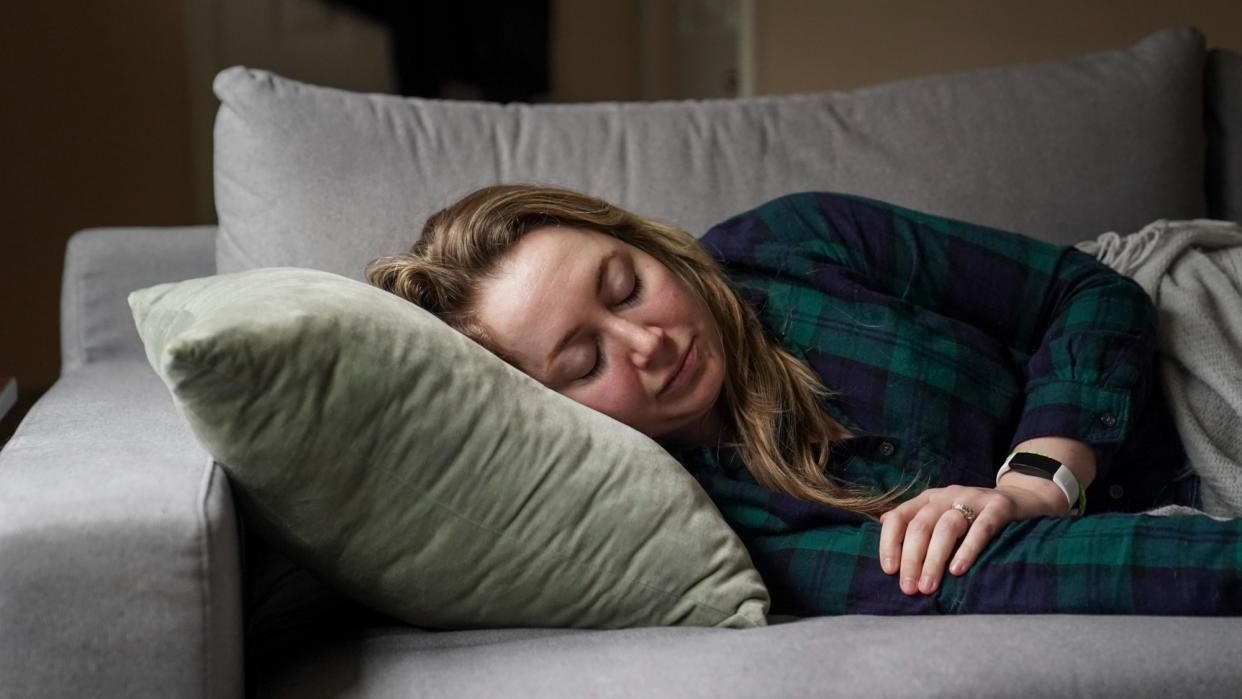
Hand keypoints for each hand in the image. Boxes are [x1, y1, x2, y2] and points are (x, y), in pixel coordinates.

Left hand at [878, 484, 1061, 595]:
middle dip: (912, 559)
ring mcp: (973, 498)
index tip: (888, 571)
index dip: (890, 542)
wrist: (1022, 499)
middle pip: (921, 525)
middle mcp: (946, 495)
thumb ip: (916, 520)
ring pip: (947, 527)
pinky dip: (968, 549)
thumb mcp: (942, 514)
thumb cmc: (974, 516)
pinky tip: (958, 570)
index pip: (899, 517)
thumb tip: (882, 523)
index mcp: (928, 499)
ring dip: (935, 559)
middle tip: (909, 588)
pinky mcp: (999, 507)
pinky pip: (982, 528)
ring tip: (929, 586)